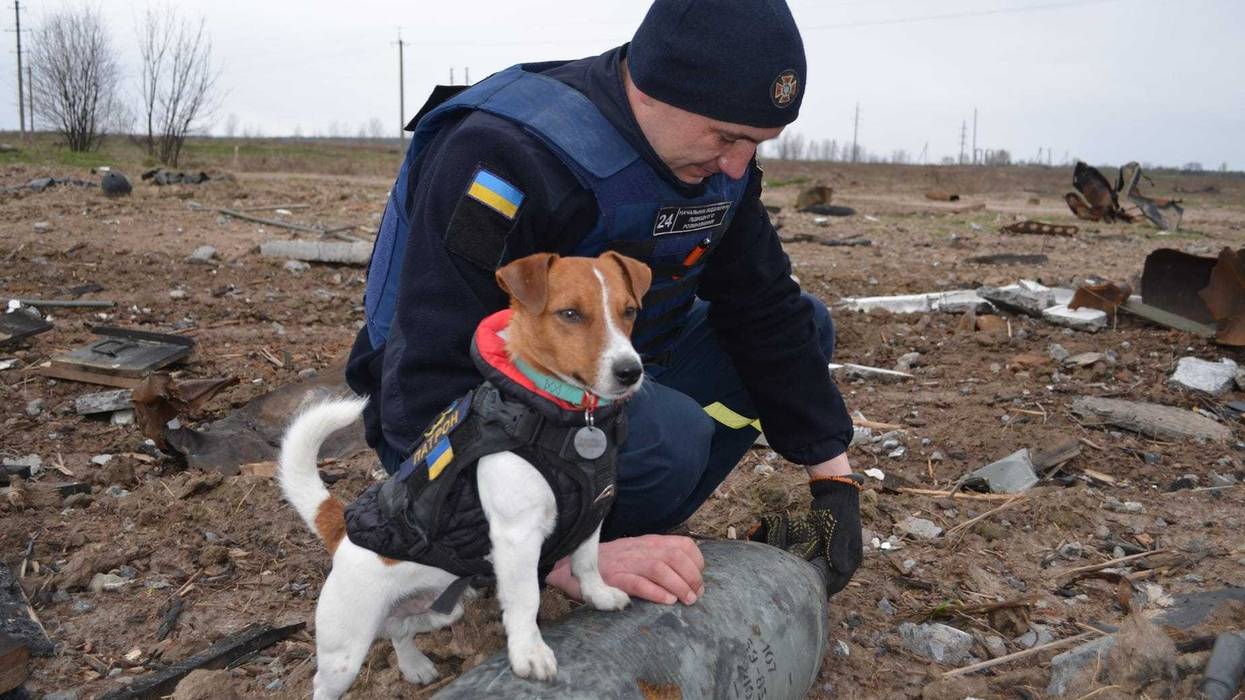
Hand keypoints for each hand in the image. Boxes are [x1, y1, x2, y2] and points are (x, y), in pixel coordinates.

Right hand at [546, 534, 703, 604]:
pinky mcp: (613, 578)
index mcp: (650, 542)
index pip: (683, 545)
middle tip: (695, 595)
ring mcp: (627, 562)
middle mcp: (641, 549)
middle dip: (691, 577)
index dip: (696, 562)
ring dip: (678, 585)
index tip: (699, 580)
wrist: (573, 563)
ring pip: (660, 568)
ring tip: (686, 600)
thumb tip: (687, 577)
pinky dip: (655, 591)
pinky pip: (638, 582)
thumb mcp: (639, 554)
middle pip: (675, 556)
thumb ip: (660, 560)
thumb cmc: (611, 563)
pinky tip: (666, 600)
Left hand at [749, 478, 861, 595]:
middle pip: (833, 578)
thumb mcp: (837, 531)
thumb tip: (840, 571)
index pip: (840, 581)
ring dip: (816, 575)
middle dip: (820, 585)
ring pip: (826, 570)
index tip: (811, 594)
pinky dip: (813, 565)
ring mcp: (838, 551)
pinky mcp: (829, 544)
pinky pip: (821, 560)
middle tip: (801, 591)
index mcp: (853, 557)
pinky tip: (800, 568)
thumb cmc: (837, 512)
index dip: (827, 589)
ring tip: (799, 582)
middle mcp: (847, 557)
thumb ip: (837, 550)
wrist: (835, 492)